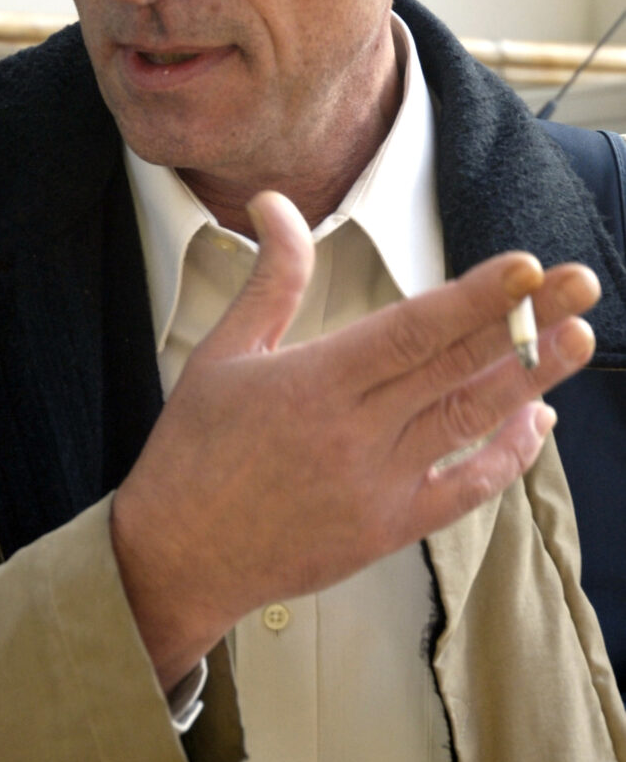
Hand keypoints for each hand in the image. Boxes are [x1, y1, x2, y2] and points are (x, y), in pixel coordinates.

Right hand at [111, 191, 599, 691]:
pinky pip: (464, 490)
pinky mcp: (388, 529)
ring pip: (471, 423)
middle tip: (584, 281)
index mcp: (314, 383)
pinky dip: (505, 456)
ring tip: (580, 338)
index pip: (411, 330)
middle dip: (526, 322)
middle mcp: (356, 433)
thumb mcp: (223, 353)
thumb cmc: (193, 450)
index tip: (528, 267)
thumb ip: (270, 278)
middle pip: (457, 367)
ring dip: (531, 379)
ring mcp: (379, 485)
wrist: (177, 557)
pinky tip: (536, 421)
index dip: (475, 298)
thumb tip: (276, 204)